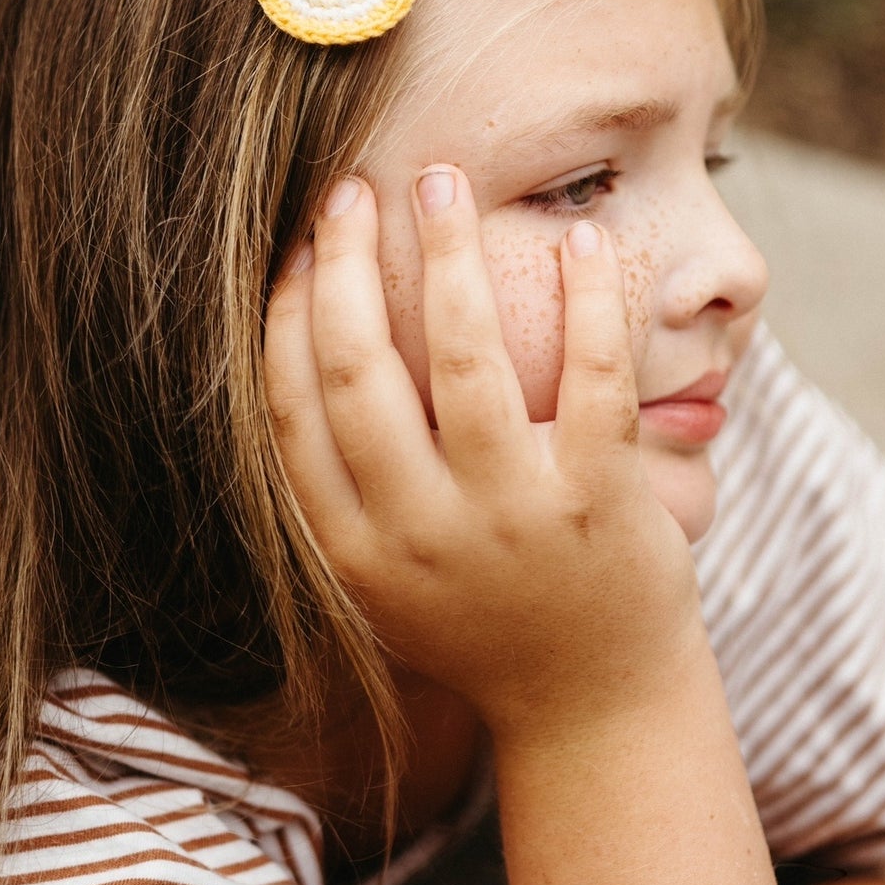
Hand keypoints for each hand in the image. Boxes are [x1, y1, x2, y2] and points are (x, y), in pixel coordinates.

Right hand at [263, 166, 702, 740]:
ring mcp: (512, 519)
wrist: (592, 705)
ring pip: (465, 359)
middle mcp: (419, 534)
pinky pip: (592, 378)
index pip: (288, 407)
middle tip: (352, 188)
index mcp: (352, 548)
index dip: (284, 312)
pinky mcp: (599, 503)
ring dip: (448, 253)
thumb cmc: (483, 620)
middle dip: (348, 261)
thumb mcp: (383, 577)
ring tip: (442, 179)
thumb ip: (339, 487)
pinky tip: (586, 241)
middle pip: (357, 370)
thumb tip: (298, 342)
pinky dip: (589, 301)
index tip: (295, 242)